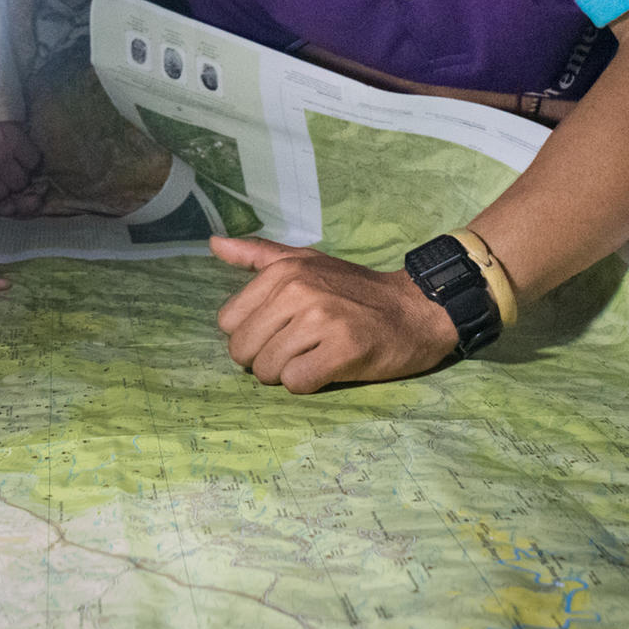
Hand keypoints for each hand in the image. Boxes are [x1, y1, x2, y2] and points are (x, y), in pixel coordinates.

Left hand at [210, 236, 458, 392]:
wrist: (415, 309)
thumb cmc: (354, 289)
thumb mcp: (306, 260)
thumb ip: (258, 254)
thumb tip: (213, 244)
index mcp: (284, 271)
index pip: (228, 321)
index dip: (249, 333)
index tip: (277, 330)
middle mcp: (299, 291)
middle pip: (243, 350)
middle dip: (264, 359)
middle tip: (297, 349)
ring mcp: (322, 321)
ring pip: (267, 370)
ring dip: (287, 373)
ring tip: (315, 356)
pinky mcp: (343, 352)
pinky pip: (296, 384)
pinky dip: (308, 383)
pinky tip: (328, 368)